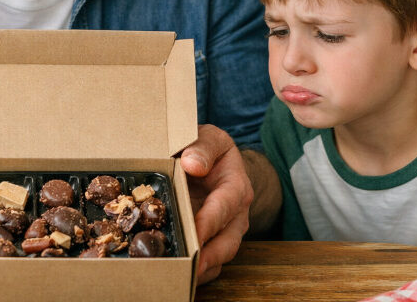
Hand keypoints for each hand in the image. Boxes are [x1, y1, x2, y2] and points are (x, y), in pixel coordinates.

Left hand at [180, 124, 253, 283]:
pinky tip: (180, 275)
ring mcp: (227, 231)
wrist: (212, 160)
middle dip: (209, 257)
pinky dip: (198, 272)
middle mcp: (236, 213)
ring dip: (203, 269)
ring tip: (184, 277)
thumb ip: (201, 146)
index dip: (209, 223)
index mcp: (235, 186)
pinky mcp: (214, 241)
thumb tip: (193, 164)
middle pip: (228, 241)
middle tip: (190, 269)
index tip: (195, 236)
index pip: (224, 207)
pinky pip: (211, 261)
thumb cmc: (208, 149)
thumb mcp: (208, 138)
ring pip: (220, 256)